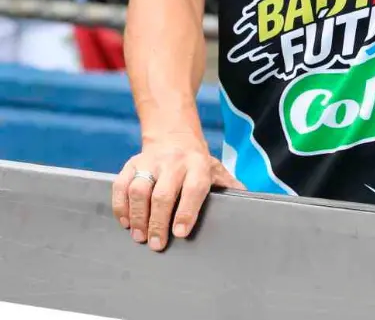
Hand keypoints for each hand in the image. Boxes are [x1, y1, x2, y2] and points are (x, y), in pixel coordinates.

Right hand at [112, 136, 243, 251]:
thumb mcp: (216, 170)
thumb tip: (250, 199)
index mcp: (198, 165)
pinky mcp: (131, 163)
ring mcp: (150, 162)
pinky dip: (121, 206)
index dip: (186, 212)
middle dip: (159, 221)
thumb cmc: (196, 162)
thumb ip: (229, 186)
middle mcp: (174, 162)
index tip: (180, 233)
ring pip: (139, 189)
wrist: (173, 135)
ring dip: (137, 216)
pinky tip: (126, 222)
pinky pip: (120, 185)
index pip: (193, 189)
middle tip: (157, 243)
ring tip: (140, 236)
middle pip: (163, 193)